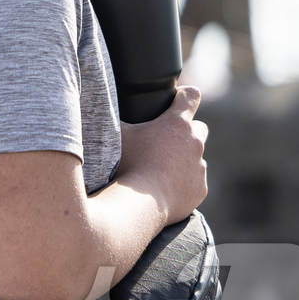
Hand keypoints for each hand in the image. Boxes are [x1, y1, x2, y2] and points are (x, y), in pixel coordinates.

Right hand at [117, 85, 208, 224]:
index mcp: (177, 123)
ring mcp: (199, 167)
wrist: (140, 204)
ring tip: (160, 168)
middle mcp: (194, 143)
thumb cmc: (127, 164)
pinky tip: (164, 187)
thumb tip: (98, 102)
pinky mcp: (200, 189)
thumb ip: (112, 116)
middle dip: (186, 131)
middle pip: (198, 128)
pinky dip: (184, 181)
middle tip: (164, 140)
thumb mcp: (116, 134)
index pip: (191, 96)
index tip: (177, 99)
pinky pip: (195, 180)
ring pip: (196, 157)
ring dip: (183, 158)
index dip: (185, 95)